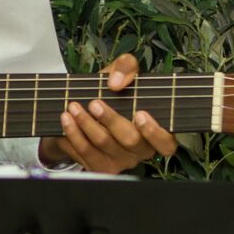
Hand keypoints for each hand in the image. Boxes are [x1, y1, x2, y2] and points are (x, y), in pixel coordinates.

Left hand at [40, 53, 178, 172]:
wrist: (80, 113)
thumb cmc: (110, 94)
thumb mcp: (120, 74)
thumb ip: (126, 66)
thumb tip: (117, 82)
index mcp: (154, 133)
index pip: (166, 143)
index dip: (155, 132)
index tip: (139, 114)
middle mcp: (140, 151)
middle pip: (131, 141)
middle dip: (111, 120)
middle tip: (94, 103)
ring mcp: (119, 161)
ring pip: (104, 145)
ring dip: (86, 124)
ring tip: (73, 106)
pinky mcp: (98, 166)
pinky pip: (85, 152)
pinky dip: (73, 134)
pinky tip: (67, 120)